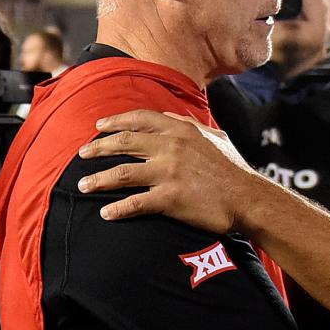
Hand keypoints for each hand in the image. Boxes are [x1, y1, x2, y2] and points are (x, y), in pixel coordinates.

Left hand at [76, 109, 256, 233]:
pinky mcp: (170, 198)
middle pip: (124, 143)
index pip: (139, 119)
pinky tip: (106, 213)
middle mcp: (171, 147)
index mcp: (181, 129)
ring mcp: (169, 172)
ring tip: (83, 185)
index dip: (115, 121)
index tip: (98, 127)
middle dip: (98, 148)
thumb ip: (190, 124)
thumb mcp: (215, 137)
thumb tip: (170, 116)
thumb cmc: (233, 169)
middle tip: (82, 154)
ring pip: (123, 173)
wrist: (248, 197)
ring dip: (99, 179)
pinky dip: (118, 209)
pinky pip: (136, 203)